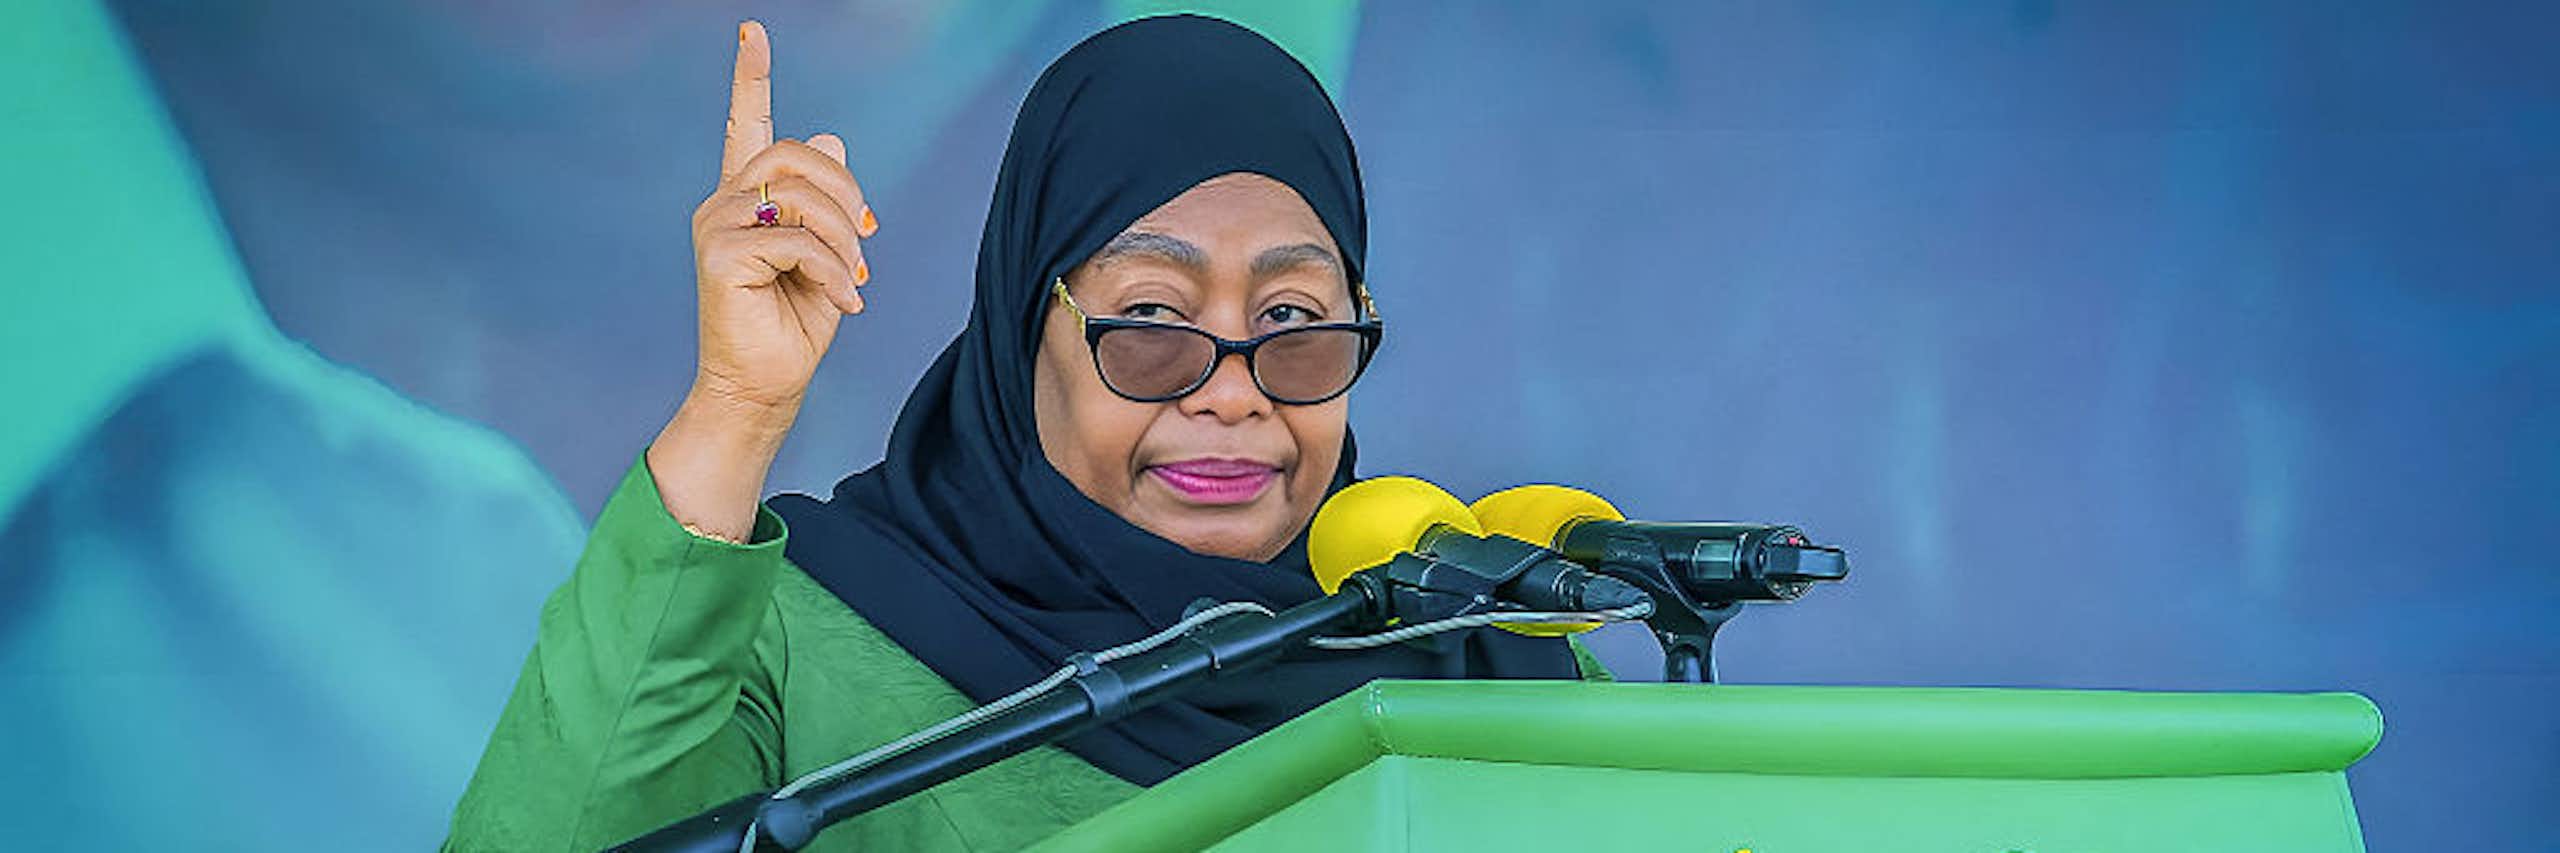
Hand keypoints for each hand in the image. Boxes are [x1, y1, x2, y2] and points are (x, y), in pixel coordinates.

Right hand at [688, 19, 875, 410]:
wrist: (767, 386)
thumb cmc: (795, 323)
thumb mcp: (828, 254)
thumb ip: (829, 203)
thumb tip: (836, 139)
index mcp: (747, 197)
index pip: (746, 124)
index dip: (751, 77)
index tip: (753, 32)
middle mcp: (723, 203)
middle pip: (795, 156)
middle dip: (846, 194)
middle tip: (868, 240)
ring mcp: (715, 225)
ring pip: (802, 198)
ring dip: (844, 241)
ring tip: (855, 280)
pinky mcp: (719, 255)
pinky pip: (798, 241)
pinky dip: (835, 271)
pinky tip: (847, 301)